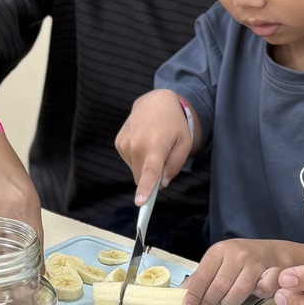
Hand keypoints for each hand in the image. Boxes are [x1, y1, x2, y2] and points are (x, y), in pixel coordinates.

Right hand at [115, 90, 194, 204]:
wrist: (155, 102)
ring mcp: (125, 143)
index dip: (145, 188)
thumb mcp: (184, 143)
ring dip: (145, 165)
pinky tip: (144, 142)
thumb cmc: (174, 124)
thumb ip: (175, 165)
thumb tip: (162, 183)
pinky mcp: (118, 142)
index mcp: (156, 145)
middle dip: (152, 176)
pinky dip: (137, 158)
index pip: (149, 171)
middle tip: (163, 158)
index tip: (140, 202)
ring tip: (153, 145)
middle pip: (142, 177)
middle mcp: (136, 144)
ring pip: (135, 170)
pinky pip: (129, 161)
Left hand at [181, 238, 282, 304]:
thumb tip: (180, 292)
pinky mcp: (270, 272)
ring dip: (229, 303)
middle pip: (218, 286)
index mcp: (219, 251)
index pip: (202, 276)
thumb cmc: (240, 258)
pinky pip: (260, 291)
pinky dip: (256, 295)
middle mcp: (236, 255)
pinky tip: (253, 294)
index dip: (194, 295)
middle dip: (208, 303)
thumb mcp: (218, 262)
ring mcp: (254, 263)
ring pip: (237, 292)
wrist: (272, 252)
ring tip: (226, 304)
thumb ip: (200, 277)